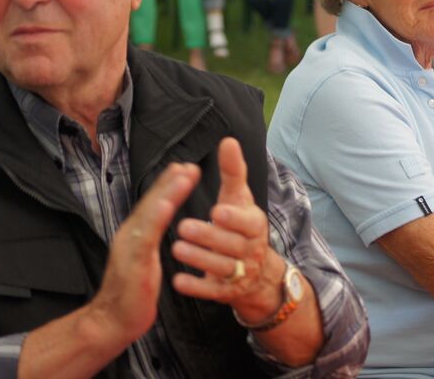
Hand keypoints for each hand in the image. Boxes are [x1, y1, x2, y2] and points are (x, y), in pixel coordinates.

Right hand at [88, 163, 199, 344]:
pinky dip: (154, 219)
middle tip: (188, 165)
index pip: (153, 203)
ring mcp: (130, 246)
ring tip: (183, 176)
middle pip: (152, 201)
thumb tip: (162, 216)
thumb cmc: (133, 289)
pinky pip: (145, 237)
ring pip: (150, 213)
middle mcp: (131, 233)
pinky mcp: (133, 262)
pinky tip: (165, 206)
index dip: (168, 184)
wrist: (112, 321)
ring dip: (167, 192)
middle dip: (170, 181)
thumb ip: (150, 235)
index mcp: (135, 232)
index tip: (184, 167)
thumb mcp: (144, 255)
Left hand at [172, 138, 285, 322]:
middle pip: (232, 246)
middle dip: (209, 237)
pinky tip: (178, 281)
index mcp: (255, 225)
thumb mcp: (239, 197)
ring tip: (176, 248)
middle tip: (184, 228)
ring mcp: (240, 273)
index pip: (249, 223)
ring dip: (200, 259)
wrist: (257, 271)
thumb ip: (233, 171)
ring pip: (222, 268)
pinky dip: (196, 287)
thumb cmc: (241, 223)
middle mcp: (251, 250)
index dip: (234, 218)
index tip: (216, 210)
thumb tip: (228, 140)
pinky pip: (212, 292)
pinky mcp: (227, 292)